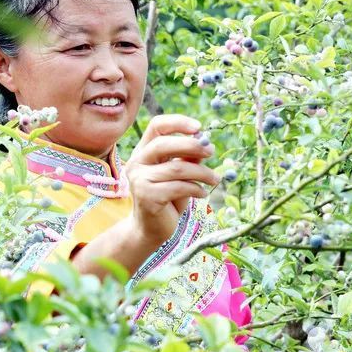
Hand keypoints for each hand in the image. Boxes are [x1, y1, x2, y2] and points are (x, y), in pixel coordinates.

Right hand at [124, 114, 219, 246]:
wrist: (151, 229)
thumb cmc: (167, 198)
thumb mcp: (180, 175)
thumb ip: (188, 158)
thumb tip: (204, 142)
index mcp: (143, 151)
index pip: (156, 126)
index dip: (178, 122)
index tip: (199, 127)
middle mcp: (137, 162)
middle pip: (163, 144)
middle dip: (192, 145)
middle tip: (211, 151)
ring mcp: (139, 180)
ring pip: (176, 167)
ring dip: (202, 172)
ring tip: (215, 178)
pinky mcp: (147, 196)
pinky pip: (179, 187)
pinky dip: (196, 188)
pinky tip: (203, 193)